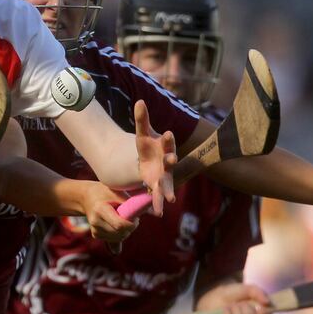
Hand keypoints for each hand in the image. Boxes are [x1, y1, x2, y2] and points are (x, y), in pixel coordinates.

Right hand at [79, 181, 138, 242]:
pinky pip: (114, 239)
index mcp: (100, 210)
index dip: (131, 224)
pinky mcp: (95, 235)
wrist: (86, 196)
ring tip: (123, 218)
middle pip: (120, 233)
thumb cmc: (103, 192)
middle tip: (131, 217)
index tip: (136, 218)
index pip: (119, 225)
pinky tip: (116, 223)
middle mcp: (95, 222)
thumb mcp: (116, 192)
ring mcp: (94, 230)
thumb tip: (142, 212)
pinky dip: (120, 233)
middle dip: (130, 227)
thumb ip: (128, 203)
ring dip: (126, 231)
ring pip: (119, 238)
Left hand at [134, 100, 176, 215]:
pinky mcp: (158, 186)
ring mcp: (164, 175)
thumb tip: (140, 101)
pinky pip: (159, 196)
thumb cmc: (148, 146)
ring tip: (170, 199)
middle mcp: (167, 161)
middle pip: (170, 161)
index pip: (167, 140)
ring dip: (168, 190)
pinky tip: (157, 212)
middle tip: (172, 159)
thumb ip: (142, 119)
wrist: (148, 161)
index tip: (168, 133)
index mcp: (164, 146)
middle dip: (171, 160)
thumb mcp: (142, 133)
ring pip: (167, 183)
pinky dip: (158, 203)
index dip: (168, 138)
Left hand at [195, 282, 272, 313]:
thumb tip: (267, 302)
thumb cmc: (234, 292)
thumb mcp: (247, 289)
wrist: (215, 294)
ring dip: (236, 311)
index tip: (260, 307)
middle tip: (240, 302)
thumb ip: (258, 292)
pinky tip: (226, 309)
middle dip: (246, 309)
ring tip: (232, 305)